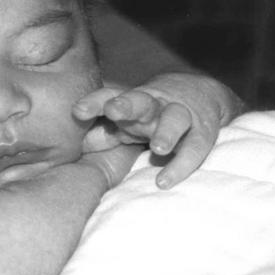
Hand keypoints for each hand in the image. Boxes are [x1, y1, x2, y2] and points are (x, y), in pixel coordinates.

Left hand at [74, 73, 242, 188]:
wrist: (202, 94)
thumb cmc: (151, 115)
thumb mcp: (126, 122)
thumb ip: (101, 135)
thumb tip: (71, 149)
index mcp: (132, 101)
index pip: (110, 95)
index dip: (94, 102)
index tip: (77, 112)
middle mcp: (155, 104)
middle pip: (141, 100)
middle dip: (127, 104)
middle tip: (113, 110)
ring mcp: (180, 115)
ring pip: (175, 118)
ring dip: (167, 131)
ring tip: (158, 148)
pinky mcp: (203, 132)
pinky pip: (195, 147)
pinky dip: (182, 164)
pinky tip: (166, 181)